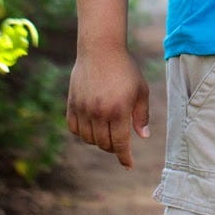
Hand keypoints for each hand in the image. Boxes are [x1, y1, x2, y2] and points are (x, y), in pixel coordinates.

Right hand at [67, 43, 150, 167]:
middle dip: (114, 148)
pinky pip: (74, 129)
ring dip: (99, 141)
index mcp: (118, 110)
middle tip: (120, 143)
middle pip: (104, 143)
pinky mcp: (72, 104)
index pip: (120, 143)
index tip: (128, 165)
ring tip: (107, 133)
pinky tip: (92, 127)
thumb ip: (142, 115)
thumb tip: (142, 136)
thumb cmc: (125, 69)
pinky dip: (83, 133)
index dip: (124, 157)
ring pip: (89, 139)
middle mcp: (99, 112)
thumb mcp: (141, 90)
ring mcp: (83, 109)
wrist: (100, 50)